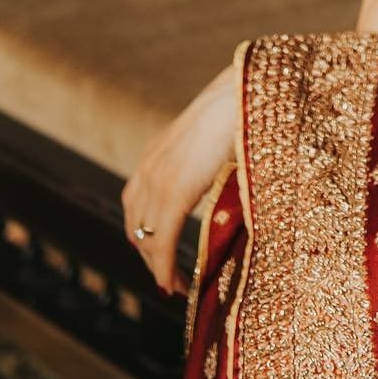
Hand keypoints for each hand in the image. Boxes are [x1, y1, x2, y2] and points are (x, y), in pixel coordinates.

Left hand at [121, 63, 236, 295]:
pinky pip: (162, 242)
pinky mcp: (174, 193)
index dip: (146, 239)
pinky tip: (173, 284)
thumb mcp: (211, 140)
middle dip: (151, 259)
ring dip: (159, 268)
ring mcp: (158, 181)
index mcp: (155, 157)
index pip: (136, 210)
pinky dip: (164, 268)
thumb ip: (206, 161)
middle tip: (174, 280)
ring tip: (179, 285)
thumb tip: (223, 177)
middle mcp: (148, 170)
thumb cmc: (238, 112)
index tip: (164, 260)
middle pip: (136, 229)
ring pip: (147, 240)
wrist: (241, 93)